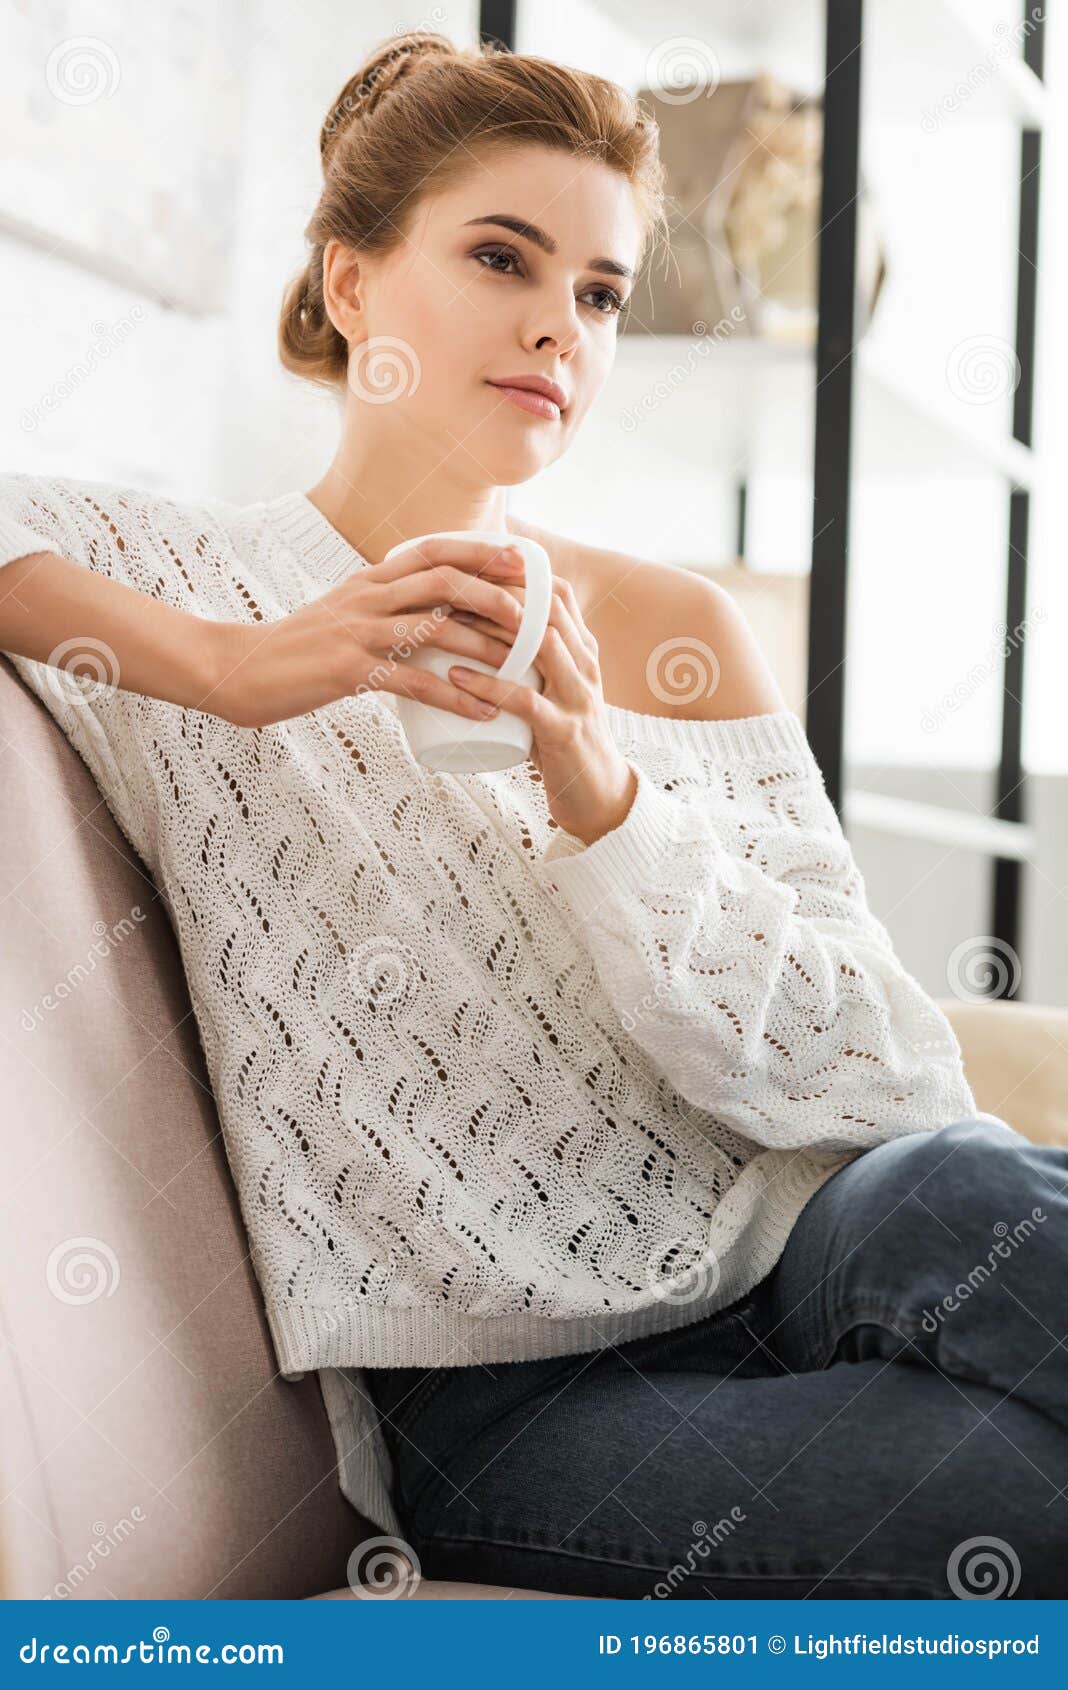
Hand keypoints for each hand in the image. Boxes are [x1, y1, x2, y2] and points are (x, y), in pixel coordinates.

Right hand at [211, 536, 530, 729]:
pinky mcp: (347, 670)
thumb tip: (431, 614)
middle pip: (442, 581)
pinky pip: (411, 682)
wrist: (238, 670)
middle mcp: (367, 597)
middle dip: (494, 592)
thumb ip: (383, 608)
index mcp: (369, 581)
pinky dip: (453, 696)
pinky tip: (481, 710)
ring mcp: (357, 632)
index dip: (480, 552)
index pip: (432, 551)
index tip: (521, 560)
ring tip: (523, 664)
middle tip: (533, 614)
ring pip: (433, 628)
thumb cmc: (296, 649)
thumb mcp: (342, 614)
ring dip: (484, 645)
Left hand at [437, 572, 637, 847]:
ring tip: (444, 622)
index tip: (471, 566)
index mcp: (584, 651)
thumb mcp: (551, 691)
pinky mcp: (564, 733)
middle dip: (497, 592)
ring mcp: (578, 698)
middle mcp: (586, 666)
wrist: (598, 798)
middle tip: (447, 588)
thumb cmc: (562, 742)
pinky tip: (455, 676)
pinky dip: (488, 685)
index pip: (558, 593)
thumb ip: (528, 664)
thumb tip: (473, 631)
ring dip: (489, 630)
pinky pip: (524, 701)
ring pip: (539, 645)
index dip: (517, 572)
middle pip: (547, 608)